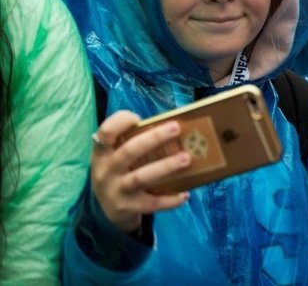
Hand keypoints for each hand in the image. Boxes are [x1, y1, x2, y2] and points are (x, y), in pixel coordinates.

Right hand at [90, 111, 190, 233]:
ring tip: (186, 158)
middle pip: (129, 151)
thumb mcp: (114, 156)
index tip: (138, 117)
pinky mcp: (128, 208)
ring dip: (165, 166)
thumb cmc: (118, 172)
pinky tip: (185, 194)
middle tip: (176, 128)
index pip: (105, 133)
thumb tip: (169, 126)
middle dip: (154, 138)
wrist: (107, 209)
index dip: (120, 122)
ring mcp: (117, 191)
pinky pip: (152, 203)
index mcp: (102, 153)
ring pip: (141, 177)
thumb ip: (132, 141)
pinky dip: (170, 199)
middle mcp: (106, 171)